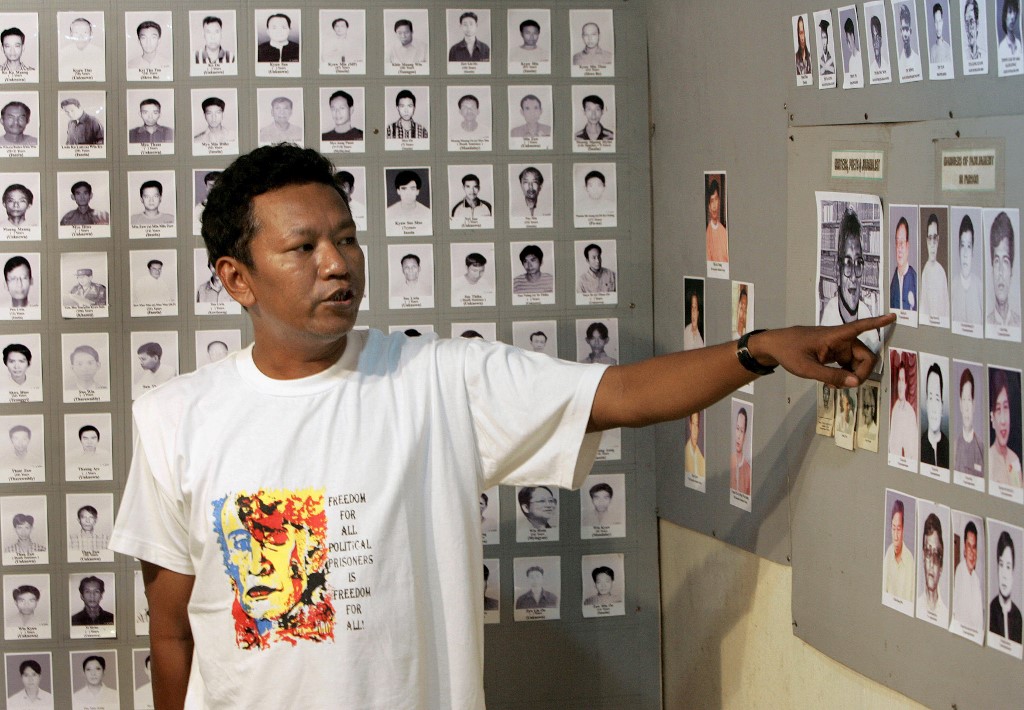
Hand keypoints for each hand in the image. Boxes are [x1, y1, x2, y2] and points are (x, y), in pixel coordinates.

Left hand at [751, 314, 895, 388]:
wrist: (773, 346)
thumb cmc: (788, 352)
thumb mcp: (807, 368)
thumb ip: (831, 376)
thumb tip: (855, 382)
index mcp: (834, 336)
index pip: (860, 326)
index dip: (877, 322)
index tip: (892, 316)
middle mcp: (840, 339)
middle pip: (865, 356)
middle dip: (861, 372)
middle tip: (847, 385)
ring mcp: (837, 347)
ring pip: (857, 363)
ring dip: (851, 376)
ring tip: (834, 385)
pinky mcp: (833, 353)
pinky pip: (848, 365)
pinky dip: (844, 374)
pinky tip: (832, 382)